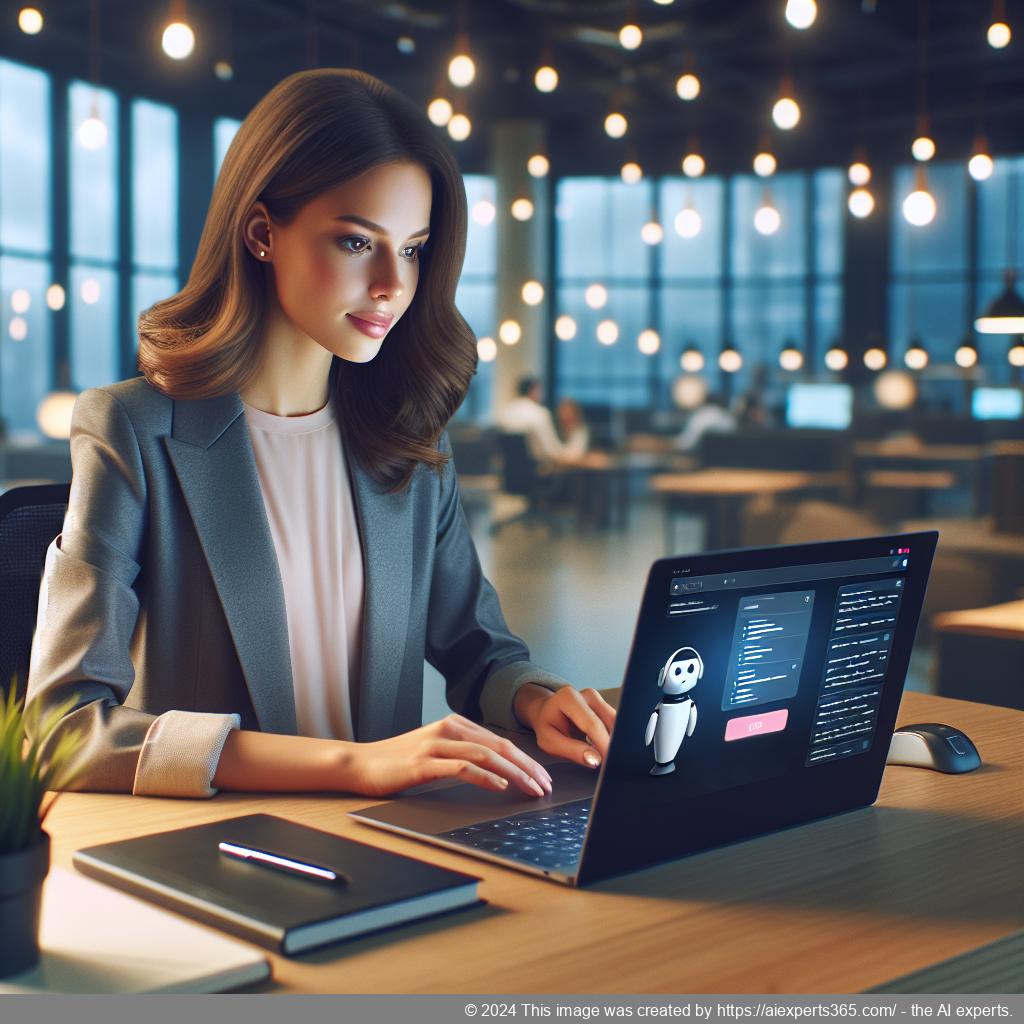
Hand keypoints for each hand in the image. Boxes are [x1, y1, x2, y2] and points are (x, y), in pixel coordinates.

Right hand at [342, 714, 552, 798]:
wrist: (360, 763)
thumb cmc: (398, 761)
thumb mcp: (435, 750)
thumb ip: (462, 752)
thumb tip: (497, 770)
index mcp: (454, 724)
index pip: (499, 741)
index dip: (525, 758)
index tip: (542, 776)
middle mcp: (448, 729)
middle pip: (499, 746)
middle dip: (527, 766)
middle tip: (545, 784)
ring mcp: (435, 745)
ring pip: (486, 755)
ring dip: (514, 773)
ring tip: (531, 788)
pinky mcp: (424, 763)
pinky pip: (462, 767)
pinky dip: (485, 777)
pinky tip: (500, 787)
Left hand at [520, 685, 616, 769]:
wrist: (547, 712)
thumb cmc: (548, 727)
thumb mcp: (549, 742)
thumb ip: (571, 751)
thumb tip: (595, 760)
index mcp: (569, 698)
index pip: (592, 724)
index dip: (603, 744)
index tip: (610, 763)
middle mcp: (587, 694)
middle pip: (610, 722)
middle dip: (614, 745)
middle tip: (613, 766)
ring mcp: (599, 699)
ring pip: (618, 723)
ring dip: (616, 742)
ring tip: (611, 760)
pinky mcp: (606, 706)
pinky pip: (617, 724)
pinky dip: (615, 739)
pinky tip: (609, 751)